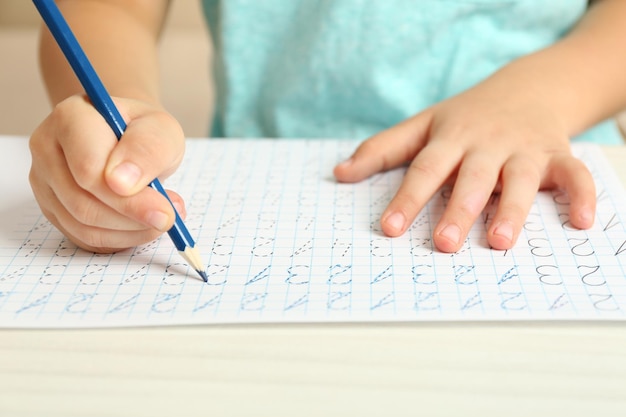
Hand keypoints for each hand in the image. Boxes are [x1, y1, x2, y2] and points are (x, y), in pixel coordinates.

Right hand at [29, 94, 186, 252]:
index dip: (127, 198)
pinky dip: (119, 239)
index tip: (164, 209)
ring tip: (161, 218)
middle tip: (168, 217)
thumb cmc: (144, 132)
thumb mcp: (161, 130)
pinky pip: (83, 237)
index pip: (88, 169)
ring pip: (82, 225)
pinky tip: (142, 226)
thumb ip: (147, 150)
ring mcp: (44, 181)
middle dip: (133, 217)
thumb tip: (122, 184)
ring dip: (129, 231)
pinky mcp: (52, 207)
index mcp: (71, 118)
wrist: (131, 139)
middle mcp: (47, 148)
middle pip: (82, 202)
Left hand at [334, 80, 594, 251]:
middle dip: (457, 211)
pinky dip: (581, 195)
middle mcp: (486, 144)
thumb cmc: (466, 116)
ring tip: (499, 241)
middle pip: (471, 178)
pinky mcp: (557, 154)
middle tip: (443, 245)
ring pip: (518, 179)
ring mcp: (524, 149)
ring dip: (511, 210)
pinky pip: (574, 174)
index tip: (390, 229)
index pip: (425, 169)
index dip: (407, 198)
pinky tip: (580, 222)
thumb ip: (382, 149)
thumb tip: (338, 173)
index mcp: (451, 137)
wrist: (526, 87)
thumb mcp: (423, 125)